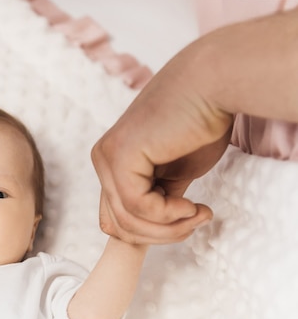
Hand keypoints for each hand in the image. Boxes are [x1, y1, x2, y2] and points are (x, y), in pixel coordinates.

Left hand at [91, 37, 232, 244]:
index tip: (190, 220)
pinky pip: (137, 206)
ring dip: (168, 228)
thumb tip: (155, 224)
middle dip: (161, 234)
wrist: (214, 84)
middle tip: (197, 221)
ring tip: (198, 214)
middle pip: (118, 225)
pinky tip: (191, 204)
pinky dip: (167, 214)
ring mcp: (106, 157)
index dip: (153, 231)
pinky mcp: (119, 156)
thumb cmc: (201, 122)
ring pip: (127, 221)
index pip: (116, 217)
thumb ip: (160, 196)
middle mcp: (103, 159)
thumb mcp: (176, 171)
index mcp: (112, 161)